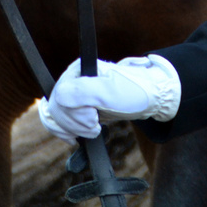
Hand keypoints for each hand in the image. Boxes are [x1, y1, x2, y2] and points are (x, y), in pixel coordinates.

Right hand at [38, 55, 180, 144]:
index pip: (60, 96)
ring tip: (95, 127)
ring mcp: (75, 92)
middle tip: (97, 124)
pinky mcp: (78, 106)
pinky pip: (58, 121)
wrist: (150, 98)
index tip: (94, 116)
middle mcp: (73, 78)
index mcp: (78, 69)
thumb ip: (82, 92)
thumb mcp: (110, 92)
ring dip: (74, 129)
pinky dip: (65, 132)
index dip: (75, 112)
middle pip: (57, 108)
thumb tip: (59, 98)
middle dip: (77, 123)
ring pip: (56, 116)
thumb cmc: (134, 92)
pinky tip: (76, 137)